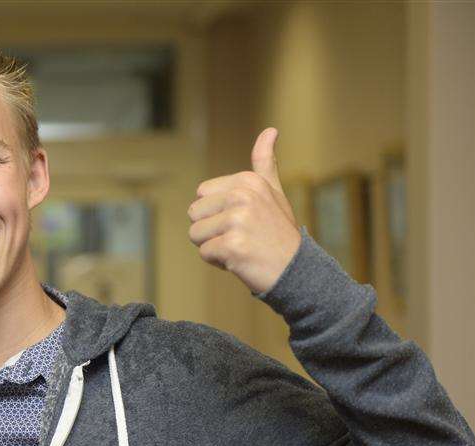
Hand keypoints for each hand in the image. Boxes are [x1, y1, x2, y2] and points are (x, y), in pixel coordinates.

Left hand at [188, 127, 301, 294]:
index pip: (201, 196)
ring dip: (214, 246)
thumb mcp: (274, 193)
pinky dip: (219, 262)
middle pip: (194, 214)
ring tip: (241, 247)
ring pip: (196, 235)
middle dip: (211, 230)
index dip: (215, 213)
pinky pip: (205, 253)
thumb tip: (270, 130)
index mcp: (247, 181)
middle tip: (241, 236)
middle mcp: (242, 196)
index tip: (242, 221)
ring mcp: (238, 220)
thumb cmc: (278, 233)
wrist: (297, 270)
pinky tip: (242, 260)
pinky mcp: (233, 245)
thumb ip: (265, 163)